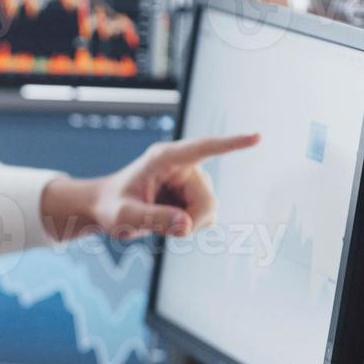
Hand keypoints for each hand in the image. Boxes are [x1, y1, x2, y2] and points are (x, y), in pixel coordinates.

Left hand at [42, 133, 260, 240]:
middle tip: (158, 227)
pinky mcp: (196, 194)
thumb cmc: (111, 207)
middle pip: (207, 202)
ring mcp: (193, 180)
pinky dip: (188, 226)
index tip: (257, 137)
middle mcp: (184, 165)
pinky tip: (167, 218)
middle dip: (188, 222)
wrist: (107, 207)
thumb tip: (187, 225)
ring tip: (157, 218)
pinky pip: (206, 218)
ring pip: (209, 212)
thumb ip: (152, 219)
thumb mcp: (124, 216)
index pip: (203, 149)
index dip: (230, 144)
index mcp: (164, 158)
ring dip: (186, 224)